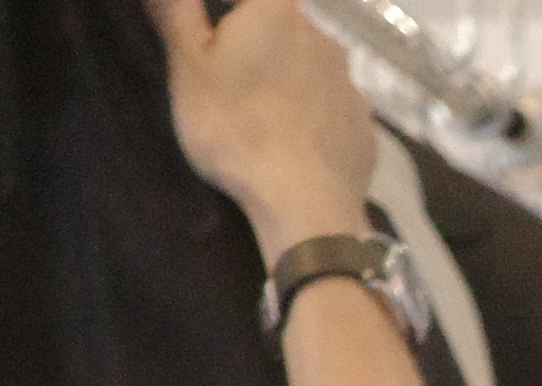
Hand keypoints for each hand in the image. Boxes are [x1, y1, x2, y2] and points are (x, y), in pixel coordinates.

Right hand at [141, 0, 376, 264]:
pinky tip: (299, 144)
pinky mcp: (366, 131)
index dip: (228, 10)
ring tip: (267, 116)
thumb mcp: (187, 63)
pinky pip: (334, 111)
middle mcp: (324, 38)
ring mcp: (352, 87)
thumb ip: (175, 11)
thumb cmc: (235, 129)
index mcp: (277, 10)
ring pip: (313, 69)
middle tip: (234, 81)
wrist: (306, 208)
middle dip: (259, 43)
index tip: (213, 39)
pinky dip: (317, 118)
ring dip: (291, 80)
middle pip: (283, 27)